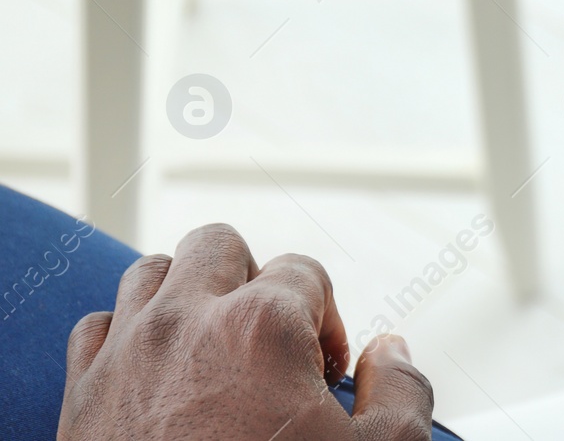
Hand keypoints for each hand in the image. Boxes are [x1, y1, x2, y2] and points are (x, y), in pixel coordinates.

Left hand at [58, 224, 434, 440]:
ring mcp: (126, 353)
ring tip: (214, 352)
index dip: (328, 321)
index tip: (324, 377)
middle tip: (271, 345)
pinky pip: (98, 327)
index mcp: (263, 324)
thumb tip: (391, 350)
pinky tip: (158, 381)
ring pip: (152, 272)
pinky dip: (127, 338)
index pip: (306, 272)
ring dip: (187, 297)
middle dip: (252, 281)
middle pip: (219, 245)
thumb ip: (402, 393)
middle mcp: (187, 320)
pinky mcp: (82, 395)